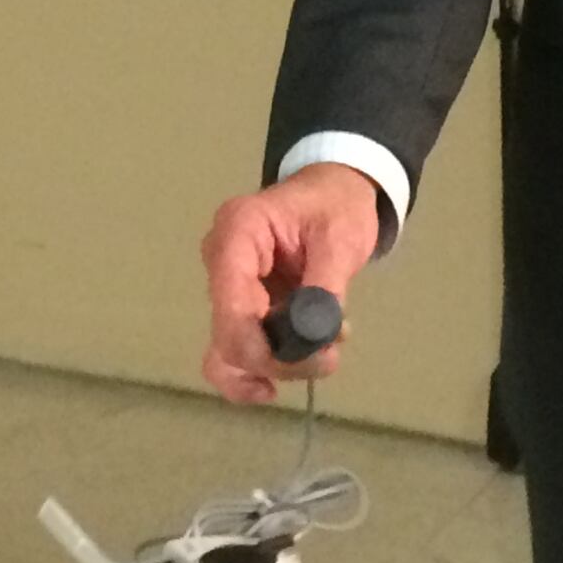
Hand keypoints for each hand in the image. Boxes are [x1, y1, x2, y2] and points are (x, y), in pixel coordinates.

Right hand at [199, 162, 384, 403]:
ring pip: (228, 354)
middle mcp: (220, 262)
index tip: (313, 357)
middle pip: (230, 337)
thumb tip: (314, 338)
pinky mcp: (240, 308)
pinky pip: (238, 352)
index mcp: (238, 232)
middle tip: (331, 355)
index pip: (231, 306)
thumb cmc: (336, 206)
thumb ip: (325, 287)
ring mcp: (226, 288)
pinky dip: (269, 366)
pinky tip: (302, 364)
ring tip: (324, 356)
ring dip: (277, 367)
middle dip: (281, 360)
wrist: (334, 194)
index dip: (262, 348)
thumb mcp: (341, 239)